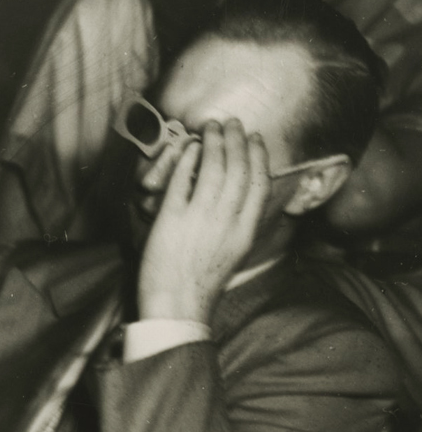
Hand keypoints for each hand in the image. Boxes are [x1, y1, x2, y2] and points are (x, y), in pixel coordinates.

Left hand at [136, 120, 269, 325]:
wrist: (177, 307)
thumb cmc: (203, 283)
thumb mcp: (234, 252)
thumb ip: (240, 222)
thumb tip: (241, 195)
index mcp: (245, 230)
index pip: (260, 182)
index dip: (259, 156)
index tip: (256, 139)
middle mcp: (226, 221)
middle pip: (238, 169)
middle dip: (236, 140)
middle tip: (231, 123)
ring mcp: (199, 219)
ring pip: (213, 169)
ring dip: (213, 143)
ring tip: (209, 128)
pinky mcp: (171, 221)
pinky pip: (182, 182)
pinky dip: (186, 161)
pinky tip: (188, 149)